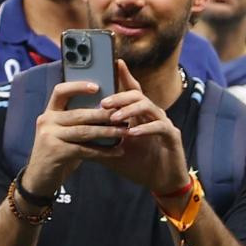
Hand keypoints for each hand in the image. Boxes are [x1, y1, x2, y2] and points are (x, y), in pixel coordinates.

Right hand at [22, 80, 127, 196]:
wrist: (40, 177)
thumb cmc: (57, 151)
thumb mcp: (62, 132)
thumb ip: (76, 121)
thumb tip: (106, 110)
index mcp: (49, 112)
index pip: (60, 91)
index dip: (78, 86)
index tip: (97, 86)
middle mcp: (46, 121)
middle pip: (79, 114)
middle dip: (103, 115)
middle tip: (124, 114)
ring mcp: (49, 136)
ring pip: (84, 131)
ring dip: (108, 132)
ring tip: (125, 132)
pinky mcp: (56, 152)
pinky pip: (85, 150)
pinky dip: (104, 151)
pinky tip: (117, 151)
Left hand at [98, 61, 189, 202]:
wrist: (160, 183)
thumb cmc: (137, 164)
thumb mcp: (112, 152)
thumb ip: (97, 141)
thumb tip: (73, 135)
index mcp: (137, 115)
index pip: (131, 91)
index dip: (125, 76)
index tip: (115, 62)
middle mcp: (152, 115)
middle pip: (137, 95)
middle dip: (120, 96)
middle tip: (103, 103)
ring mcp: (163, 124)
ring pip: (149, 106)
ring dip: (129, 110)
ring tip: (114, 117)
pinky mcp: (172, 137)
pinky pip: (160, 126)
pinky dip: (145, 128)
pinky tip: (131, 133)